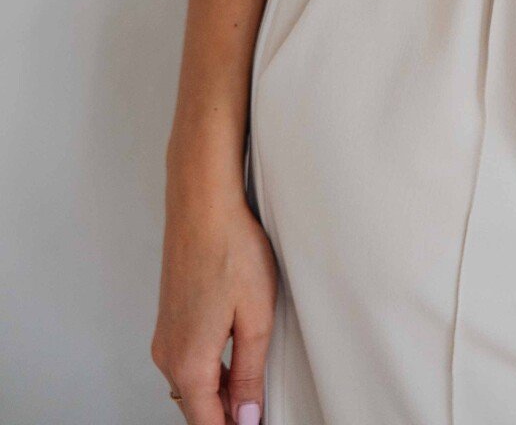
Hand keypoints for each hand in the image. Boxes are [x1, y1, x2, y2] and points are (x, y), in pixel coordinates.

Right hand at [151, 186, 277, 423]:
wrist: (202, 204)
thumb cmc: (232, 250)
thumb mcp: (256, 318)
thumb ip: (250, 375)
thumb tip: (246, 419)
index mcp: (189, 363)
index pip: (208, 424)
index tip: (255, 422)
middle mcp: (168, 355)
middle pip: (197, 408)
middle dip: (227, 415)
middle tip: (259, 410)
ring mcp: (165, 335)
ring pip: (191, 385)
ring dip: (220, 394)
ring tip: (254, 390)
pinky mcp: (169, 318)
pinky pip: (187, 362)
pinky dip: (210, 372)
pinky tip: (236, 360)